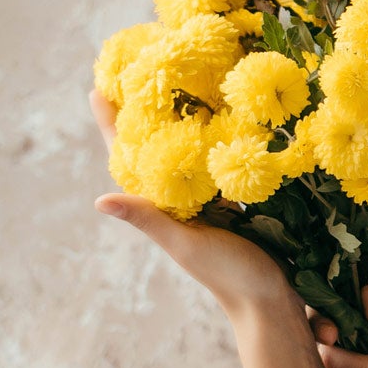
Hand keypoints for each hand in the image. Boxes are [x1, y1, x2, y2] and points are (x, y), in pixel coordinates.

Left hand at [89, 87, 304, 327]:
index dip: (112, 125)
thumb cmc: (226, 274)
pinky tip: (221, 111)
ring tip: (175, 78)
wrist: (271, 298)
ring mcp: (210, 196)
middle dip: (146, 112)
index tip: (96, 90)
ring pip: (189, 149)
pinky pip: (220, 160)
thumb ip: (147, 218)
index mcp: (162, 205)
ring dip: (183, 118)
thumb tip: (98, 200)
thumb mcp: (184, 243)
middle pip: (156, 147)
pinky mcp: (236, 196)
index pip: (128, 159)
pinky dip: (218, 136)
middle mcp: (182, 197)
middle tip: (137, 69)